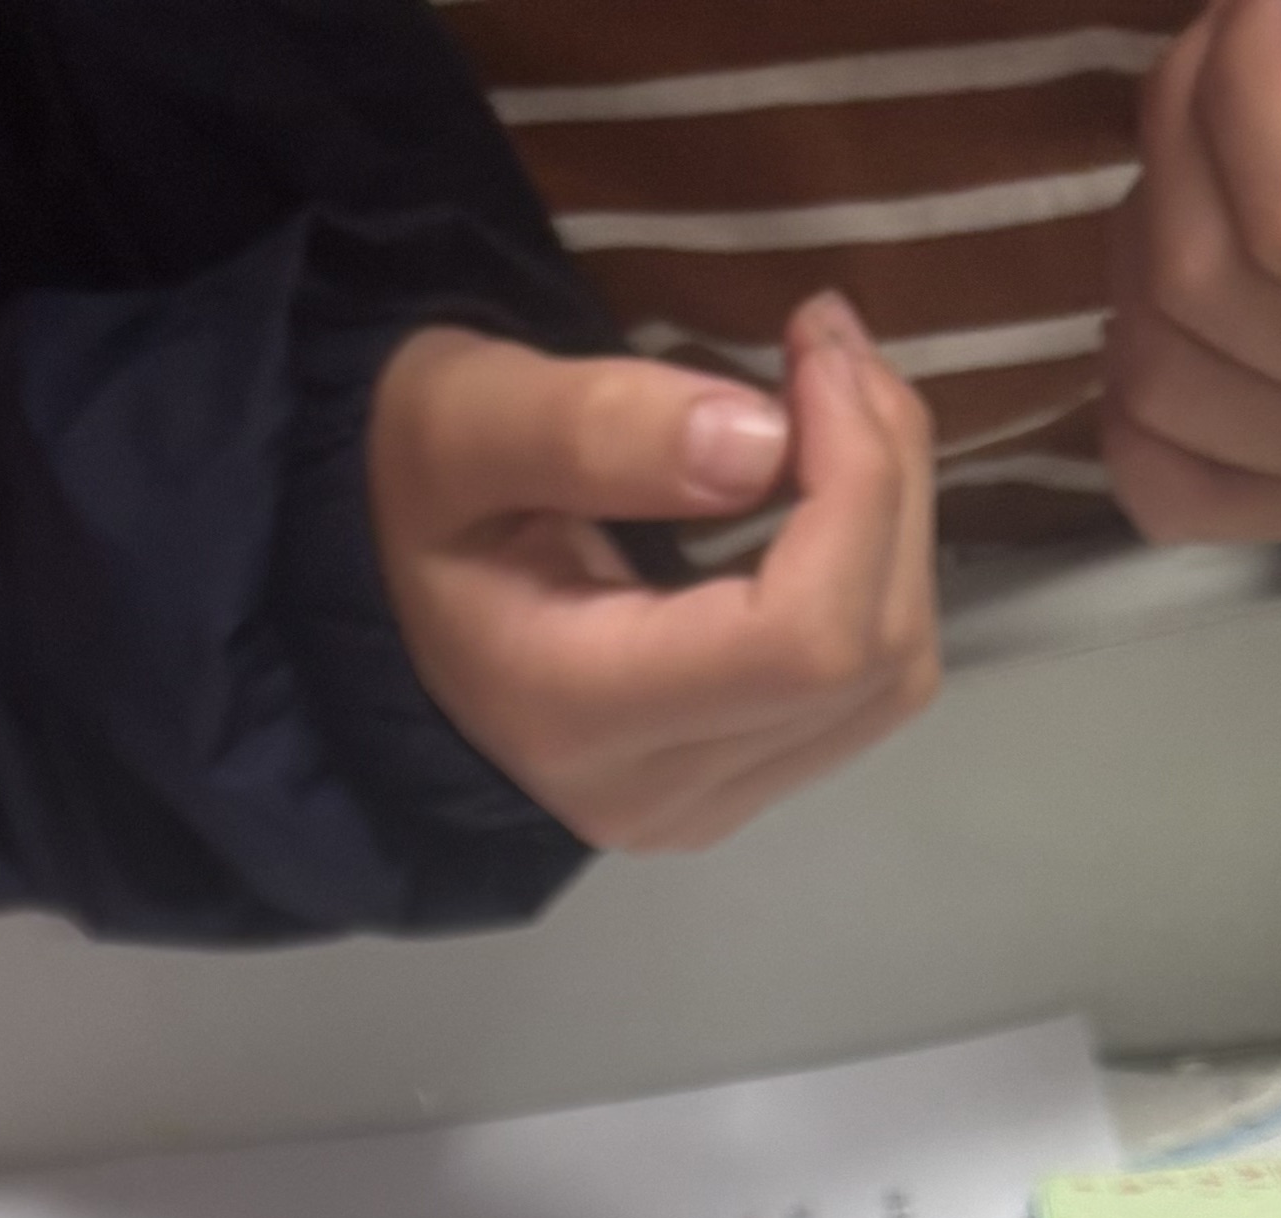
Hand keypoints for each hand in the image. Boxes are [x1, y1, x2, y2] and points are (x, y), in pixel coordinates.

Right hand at [367, 295, 940, 854]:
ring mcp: (705, 806)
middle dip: (887, 477)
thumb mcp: (464, 419)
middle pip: (871, 655)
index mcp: (580, 712)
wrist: (384, 592)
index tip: (811, 352)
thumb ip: (594, 427)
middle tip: (827, 348)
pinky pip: (872, 689)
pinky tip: (828, 484)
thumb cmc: (411, 491)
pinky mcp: (739, 784)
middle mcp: (656, 792)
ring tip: (834, 403)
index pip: (803, 637)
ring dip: (895, 519)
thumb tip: (762, 443)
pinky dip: (880, 569)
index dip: (858, 483)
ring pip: (895, 677)